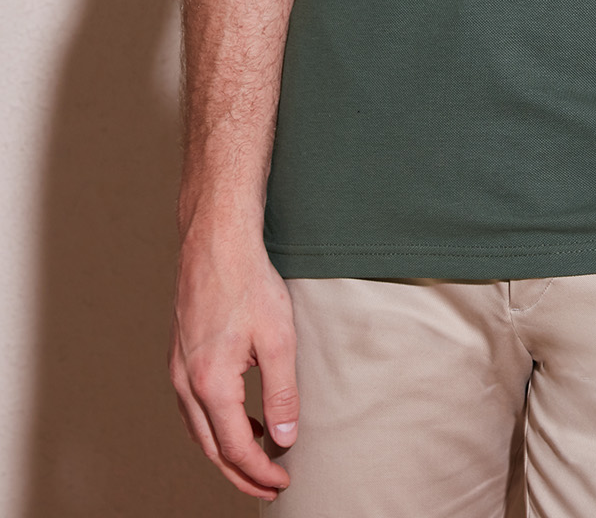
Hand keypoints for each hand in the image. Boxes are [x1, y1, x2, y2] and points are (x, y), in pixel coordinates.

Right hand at [170, 224, 298, 499]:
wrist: (217, 241)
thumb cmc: (248, 282)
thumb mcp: (278, 339)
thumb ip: (281, 393)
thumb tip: (284, 437)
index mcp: (210, 383)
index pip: (235, 447)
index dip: (260, 471)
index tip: (282, 481)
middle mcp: (186, 381)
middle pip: (211, 448)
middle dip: (240, 473)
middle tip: (268, 486)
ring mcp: (178, 368)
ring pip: (198, 429)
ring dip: (226, 450)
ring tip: (257, 456)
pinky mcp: (180, 354)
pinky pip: (193, 406)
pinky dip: (214, 424)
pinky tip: (237, 417)